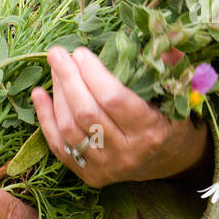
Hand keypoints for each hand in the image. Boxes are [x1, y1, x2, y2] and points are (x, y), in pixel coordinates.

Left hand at [31, 46, 211, 187]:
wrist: (171, 161)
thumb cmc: (173, 119)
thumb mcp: (179, 93)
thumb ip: (170, 66)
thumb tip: (160, 42)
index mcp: (151, 130)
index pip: (113, 99)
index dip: (93, 74)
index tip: (82, 52)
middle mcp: (127, 153)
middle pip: (87, 113)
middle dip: (68, 79)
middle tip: (58, 52)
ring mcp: (106, 167)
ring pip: (69, 129)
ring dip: (57, 94)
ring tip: (55, 67)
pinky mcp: (89, 175)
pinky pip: (60, 147)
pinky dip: (45, 119)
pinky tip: (39, 94)